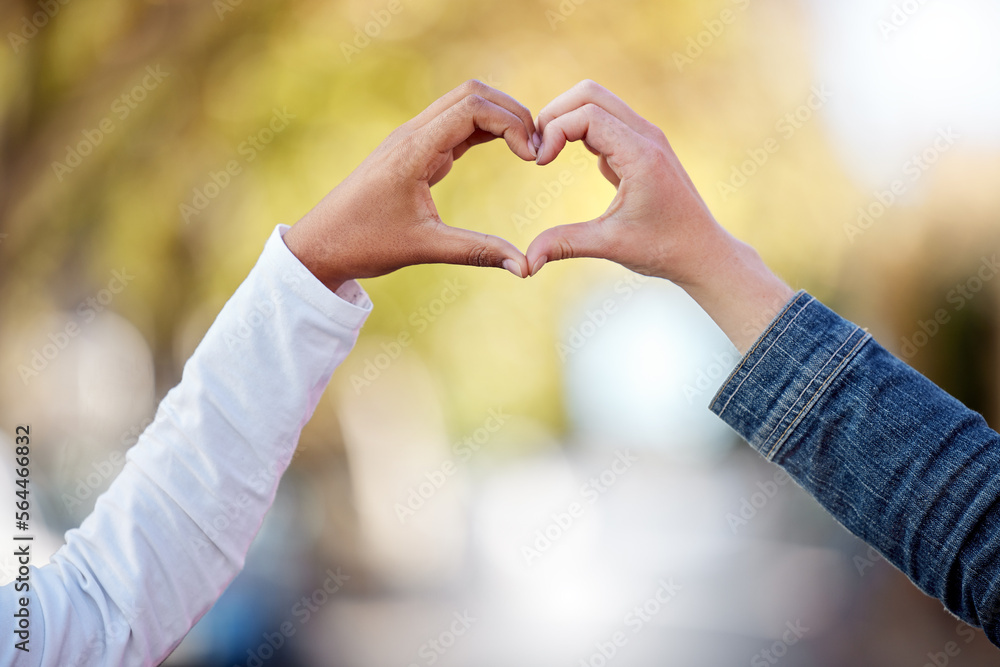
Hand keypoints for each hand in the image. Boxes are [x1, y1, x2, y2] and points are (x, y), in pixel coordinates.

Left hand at [283, 80, 536, 291]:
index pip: (472, 108)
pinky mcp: (414, 152)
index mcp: (413, 150)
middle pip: (471, 94)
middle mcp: (412, 135)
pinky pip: (454, 125)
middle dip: (511, 112)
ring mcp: (412, 139)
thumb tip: (524, 267)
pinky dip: (484, 130)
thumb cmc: (364, 243)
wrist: (321, 244)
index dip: (511, 122)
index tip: (532, 156)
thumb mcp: (424, 248)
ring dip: (498, 117)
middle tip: (537, 146)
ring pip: (463, 104)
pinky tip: (506, 150)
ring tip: (527, 148)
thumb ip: (477, 252)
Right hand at [527, 80, 792, 351]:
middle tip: (537, 150)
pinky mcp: (643, 145)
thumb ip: (565, 244)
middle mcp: (646, 136)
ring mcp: (646, 137)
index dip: (553, 132)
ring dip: (566, 119)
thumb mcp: (611, 246)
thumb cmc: (663, 249)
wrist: (703, 251)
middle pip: (589, 93)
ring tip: (547, 154)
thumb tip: (526, 263)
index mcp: (640, 155)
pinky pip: (605, 119)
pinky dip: (580, 129)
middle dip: (555, 115)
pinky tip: (566, 158)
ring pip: (597, 101)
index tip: (539, 164)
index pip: (586, 115)